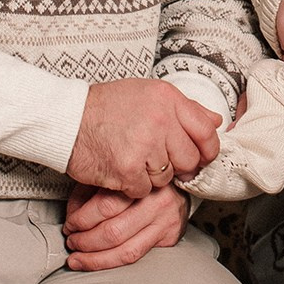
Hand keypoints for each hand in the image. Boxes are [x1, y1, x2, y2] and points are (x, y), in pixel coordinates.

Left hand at [64, 183, 186, 270]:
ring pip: (125, 251)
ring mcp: (166, 222)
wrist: (176, 184)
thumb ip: (91, 192)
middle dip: (85, 241)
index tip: (69, 224)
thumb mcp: (113, 177)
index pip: (105, 206)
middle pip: (114, 232)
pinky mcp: (170, 238)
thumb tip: (71, 216)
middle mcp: (157, 202)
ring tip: (77, 258)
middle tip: (71, 241)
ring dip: (95, 259)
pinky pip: (136, 256)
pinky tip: (94, 262)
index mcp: (139, 181)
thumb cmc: (137, 180)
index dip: (80, 219)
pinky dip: (110, 262)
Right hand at [66, 79, 222, 195]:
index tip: (200, 157)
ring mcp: (144, 146)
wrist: (66, 119)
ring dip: (151, 176)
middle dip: (177, 166)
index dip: (207, 150)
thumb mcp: (148, 94)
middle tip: (159, 161)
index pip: (207, 131)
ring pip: (166, 178)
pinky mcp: (127, 169)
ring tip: (133, 160)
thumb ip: (185, 108)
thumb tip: (217, 120)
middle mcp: (160, 120)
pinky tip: (121, 170)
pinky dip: (132, 186)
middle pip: (189, 160)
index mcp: (168, 99)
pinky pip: (144, 190)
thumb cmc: (105, 107)